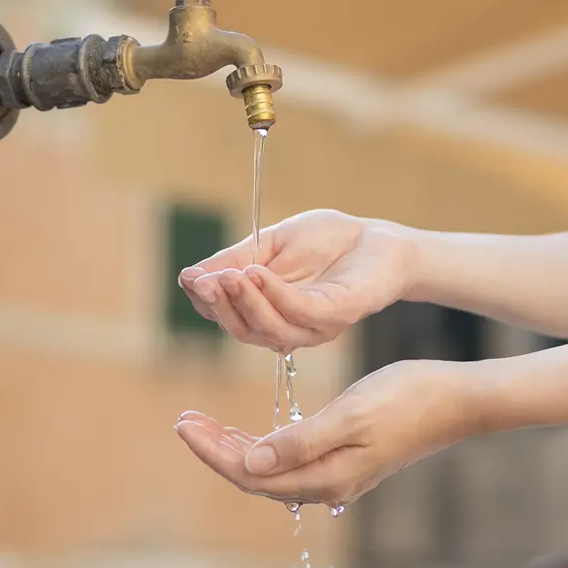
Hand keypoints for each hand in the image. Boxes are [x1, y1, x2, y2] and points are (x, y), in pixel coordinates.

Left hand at [173, 359, 480, 506]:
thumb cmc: (408, 398)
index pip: (251, 472)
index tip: (184, 424)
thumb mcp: (350, 414)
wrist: (457, 400)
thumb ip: (300, 441)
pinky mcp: (345, 459)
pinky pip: (290, 460)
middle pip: (255, 475)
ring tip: (205, 424)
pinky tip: (250, 432)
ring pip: (270, 469)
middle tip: (184, 420)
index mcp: (325, 475)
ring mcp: (337, 473)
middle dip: (216, 449)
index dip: (213, 451)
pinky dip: (262, 445)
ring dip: (235, 447)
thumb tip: (251, 461)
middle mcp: (327, 483)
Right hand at [178, 209, 415, 350]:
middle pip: (243, 330)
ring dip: (244, 302)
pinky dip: (274, 294)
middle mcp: (288, 327)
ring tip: (228, 275)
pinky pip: (300, 313)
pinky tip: (257, 273)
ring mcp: (313, 327)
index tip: (190, 277)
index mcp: (268, 313)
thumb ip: (235, 260)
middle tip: (203, 281)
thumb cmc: (326, 242)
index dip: (205, 300)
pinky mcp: (337, 315)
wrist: (378, 237)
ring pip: (269, 329)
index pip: (227, 316)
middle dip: (220, 306)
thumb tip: (189, 276)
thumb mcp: (270, 245)